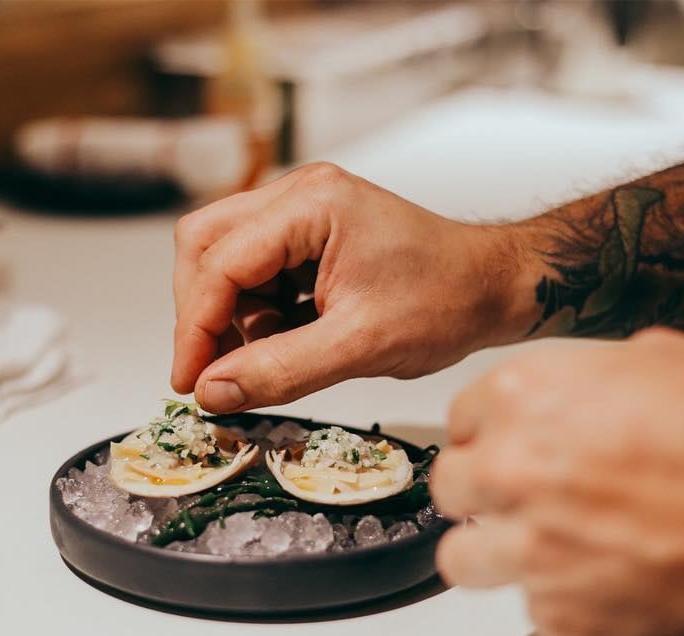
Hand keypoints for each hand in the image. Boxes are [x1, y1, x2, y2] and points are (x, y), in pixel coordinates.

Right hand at [171, 162, 538, 412]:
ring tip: (265, 360)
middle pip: (205, 246)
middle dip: (202, 314)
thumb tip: (214, 392)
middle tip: (213, 374)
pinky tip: (284, 345)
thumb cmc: (447, 300)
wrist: (493, 288)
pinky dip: (255, 315)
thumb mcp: (361, 345)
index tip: (189, 381)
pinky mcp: (308, 237)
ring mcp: (302, 213)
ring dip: (230, 318)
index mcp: (312, 204)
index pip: (219, 261)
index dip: (196, 328)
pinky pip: (255, 274)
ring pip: (224, 261)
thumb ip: (280, 370)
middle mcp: (299, 196)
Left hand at [431, 328, 683, 635]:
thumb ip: (595, 375)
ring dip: (495, 551)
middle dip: (481, 490)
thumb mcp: (666, 362)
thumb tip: (585, 384)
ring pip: (465, 559)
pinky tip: (605, 577)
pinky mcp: (565, 616)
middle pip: (450, 488)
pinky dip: (562, 597)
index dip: (485, 432)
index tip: (500, 443)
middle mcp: (515, 472)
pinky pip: (535, 608)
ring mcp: (534, 551)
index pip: (460, 418)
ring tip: (540, 546)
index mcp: (528, 398)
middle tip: (519, 495)